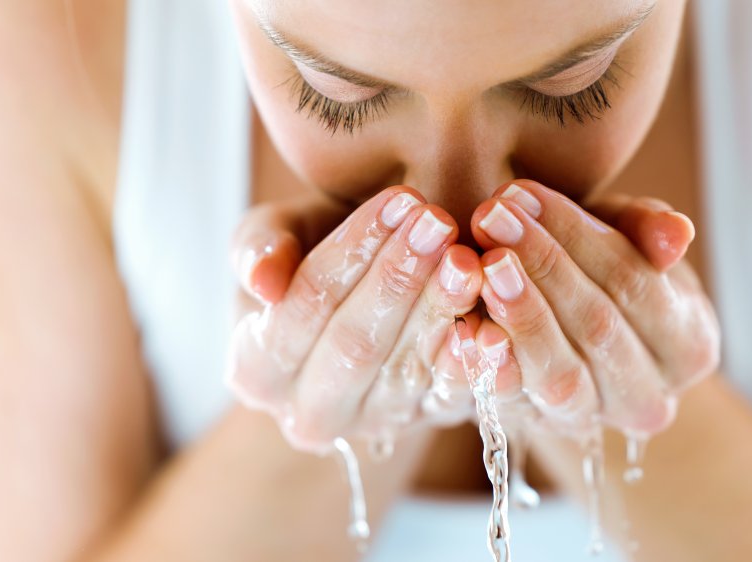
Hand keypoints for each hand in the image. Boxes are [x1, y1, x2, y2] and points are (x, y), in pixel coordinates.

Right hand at [225, 187, 483, 452]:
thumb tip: (263, 283)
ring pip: (407, 370)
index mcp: (256, 371)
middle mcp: (310, 414)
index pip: (305, 306)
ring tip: (468, 258)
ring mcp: (373, 424)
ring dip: (441, 310)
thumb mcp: (276, 235)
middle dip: (398, 279)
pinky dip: (476, 364)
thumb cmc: (313, 253)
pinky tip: (494, 326)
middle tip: (438, 223)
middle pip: (356, 345)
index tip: (395, 201)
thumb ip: (258, 247)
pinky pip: (454, 398)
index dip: (350, 252)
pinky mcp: (429, 421)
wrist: (364, 295)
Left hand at [468, 180, 720, 437]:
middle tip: (491, 217)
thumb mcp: (627, 238)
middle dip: (542, 265)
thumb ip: (647, 229)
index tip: (523, 193)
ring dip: (519, 315)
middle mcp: (649, 399)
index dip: (578, 236)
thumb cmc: (601, 270)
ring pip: (560, 375)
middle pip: (598, 328)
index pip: (636, 283)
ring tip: (483, 264)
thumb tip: (676, 234)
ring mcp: (591, 421)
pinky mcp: (536, 429)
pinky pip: (513, 404)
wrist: (565, 334)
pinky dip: (489, 366)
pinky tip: (465, 327)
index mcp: (689, 346)